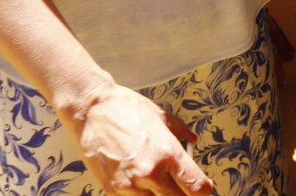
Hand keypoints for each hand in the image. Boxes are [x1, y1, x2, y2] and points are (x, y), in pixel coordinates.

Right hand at [65, 83, 212, 195]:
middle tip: (183, 187)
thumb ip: (180, 131)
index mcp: (167, 153)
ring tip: (160, 184)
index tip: (205, 189)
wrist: (90, 110)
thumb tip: (191, 140)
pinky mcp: (113, 191)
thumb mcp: (160, 115)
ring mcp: (130, 185)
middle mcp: (150, 172)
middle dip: (184, 195)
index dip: (205, 191)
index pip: (196, 187)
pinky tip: (142, 186)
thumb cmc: (123, 109)